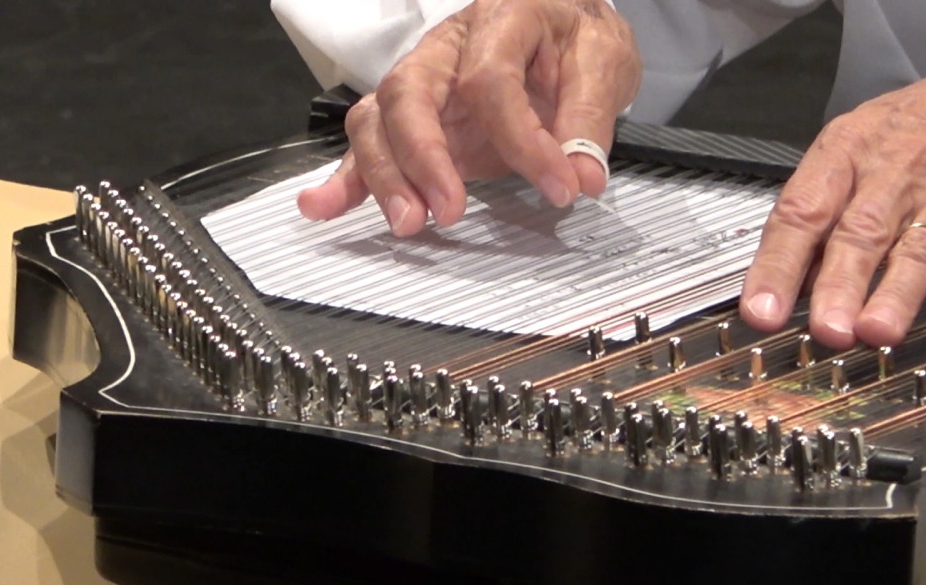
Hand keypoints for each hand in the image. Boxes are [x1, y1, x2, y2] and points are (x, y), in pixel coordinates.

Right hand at [297, 0, 640, 235]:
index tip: (559, 187)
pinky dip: (345, 178)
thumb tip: (582, 177)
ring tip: (407, 223)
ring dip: (383, 175)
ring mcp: (424, 82)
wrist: (563, 26)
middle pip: (407, 93)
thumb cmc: (575, 39)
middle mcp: (447, 47)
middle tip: (447, 212)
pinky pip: (370, 143)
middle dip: (421, 158)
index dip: (521, 140)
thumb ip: (589, 121)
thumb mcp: (603, 64)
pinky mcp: (414, 119)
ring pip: (378, 119)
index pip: (490, 81)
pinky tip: (322, 207)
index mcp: (500, 16)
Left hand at [740, 55, 925, 350]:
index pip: (802, 212)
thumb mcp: (865, 144)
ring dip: (896, 296)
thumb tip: (786, 283)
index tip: (760, 313)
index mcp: (849, 152)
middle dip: (839, 286)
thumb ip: (825, 214)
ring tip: (876, 333)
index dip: (778, 266)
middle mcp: (896, 173)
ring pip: (918, 251)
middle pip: (860, 234)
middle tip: (826, 329)